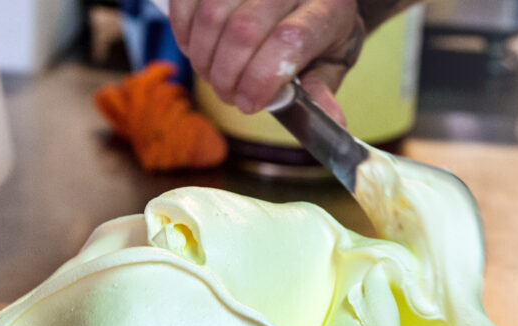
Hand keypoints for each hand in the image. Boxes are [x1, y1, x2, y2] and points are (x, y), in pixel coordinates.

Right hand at [168, 0, 365, 123]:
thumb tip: (333, 121)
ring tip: (212, 75)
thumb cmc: (321, 34)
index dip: (261, 78)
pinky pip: (188, 0)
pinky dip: (183, 30)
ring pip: (213, 14)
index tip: (249, 104)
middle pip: (244, 30)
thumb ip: (322, 89)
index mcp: (327, 9)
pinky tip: (193, 48)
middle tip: (228, 96)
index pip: (289, 40)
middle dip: (227, 75)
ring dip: (204, 56)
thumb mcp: (332, 62)